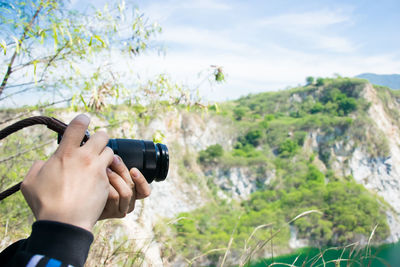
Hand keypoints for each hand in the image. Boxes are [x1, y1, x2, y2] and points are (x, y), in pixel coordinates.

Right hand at [21, 114, 113, 231]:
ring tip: (100, 162)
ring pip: (111, 151)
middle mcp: (84, 158)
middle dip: (100, 138)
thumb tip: (44, 163)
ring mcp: (97, 169)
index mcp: (65, 154)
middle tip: (95, 145)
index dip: (82, 120)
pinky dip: (110, 170)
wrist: (65, 222)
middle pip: (102, 135)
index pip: (77, 127)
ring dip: (106, 154)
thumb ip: (37, 167)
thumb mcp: (30, 182)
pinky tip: (103, 176)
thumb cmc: (46, 204)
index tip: (84, 119)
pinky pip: (113, 170)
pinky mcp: (106, 181)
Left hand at [99, 155, 150, 218]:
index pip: (145, 191)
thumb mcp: (109, 174)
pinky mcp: (112, 213)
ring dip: (116, 178)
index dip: (141, 180)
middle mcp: (129, 204)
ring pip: (126, 192)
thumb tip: (114, 155)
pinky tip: (99, 180)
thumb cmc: (94, 185)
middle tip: (112, 159)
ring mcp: (121, 210)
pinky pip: (115, 196)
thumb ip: (116, 168)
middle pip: (133, 186)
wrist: (80, 202)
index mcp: (133, 195)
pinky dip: (108, 186)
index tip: (133, 169)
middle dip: (122, 170)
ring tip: (105, 169)